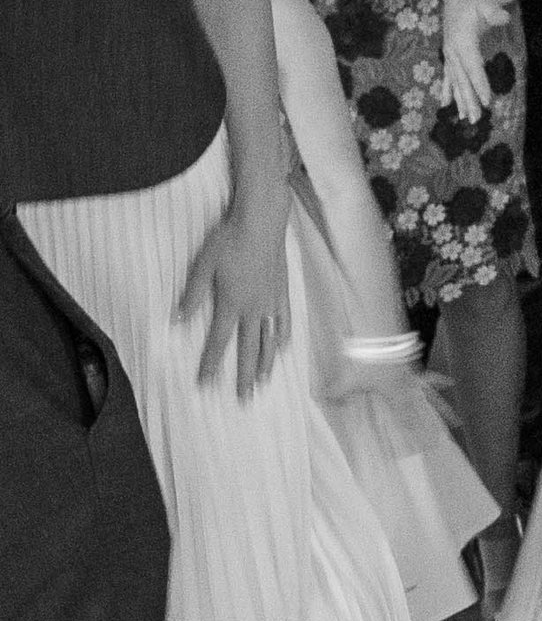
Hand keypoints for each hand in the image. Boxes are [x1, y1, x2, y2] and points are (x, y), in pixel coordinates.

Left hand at [178, 194, 290, 397]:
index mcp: (231, 304)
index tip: (205, 385)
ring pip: (270, 340)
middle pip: (248, 349)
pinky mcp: (283, 291)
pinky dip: (284, 337)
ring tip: (262, 382)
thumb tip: (177, 321)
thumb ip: (192, 295)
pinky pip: (285, 320)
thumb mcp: (202, 266)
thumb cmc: (228, 240)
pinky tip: (284, 348)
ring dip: (265, 363)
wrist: (261, 221)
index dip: (211, 365)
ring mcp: (271, 301)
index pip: (218, 342)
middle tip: (243, 398)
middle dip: (243, 376)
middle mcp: (254, 309)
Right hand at [440, 0, 509, 125]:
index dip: (479, 83)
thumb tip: (503, 17)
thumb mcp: (485, 1)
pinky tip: (445, 104)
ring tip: (466, 118)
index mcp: (462, 40)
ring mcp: (449, 53)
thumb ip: (493, 11)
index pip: (473, 66)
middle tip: (476, 119)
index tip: (486, 100)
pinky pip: (447, 76)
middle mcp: (453, 50)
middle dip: (469, 100)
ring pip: (455, 81)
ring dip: (460, 100)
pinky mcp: (449, 54)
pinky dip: (447, 90)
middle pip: (462, 79)